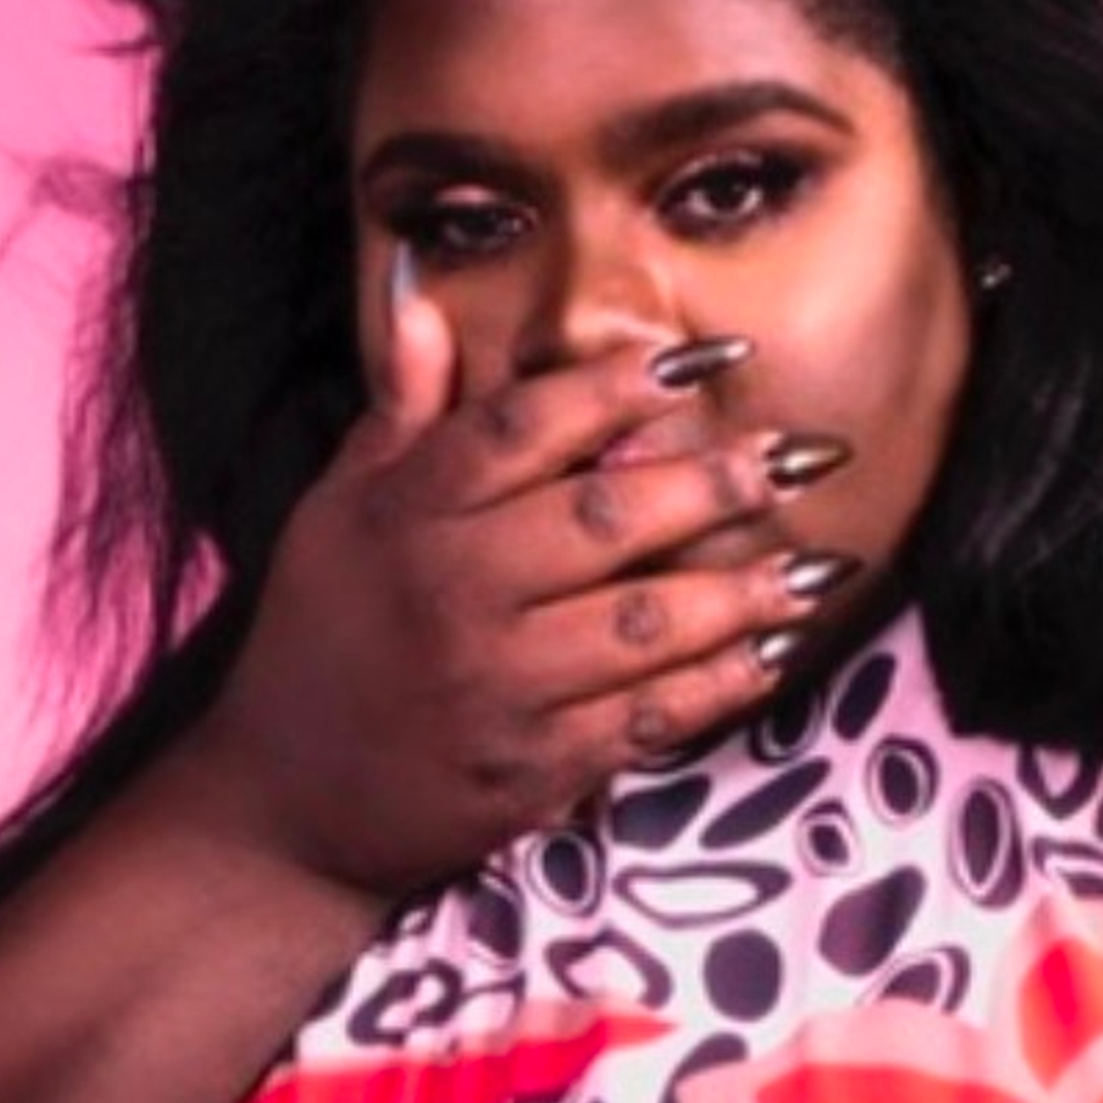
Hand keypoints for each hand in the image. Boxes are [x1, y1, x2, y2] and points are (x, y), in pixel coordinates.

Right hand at [189, 261, 859, 901]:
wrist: (282, 803)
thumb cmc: (320, 638)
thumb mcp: (338, 512)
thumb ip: (400, 412)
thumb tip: (425, 298)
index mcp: (407, 516)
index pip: (526, 426)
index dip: (623, 383)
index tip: (708, 356)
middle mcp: (453, 594)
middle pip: (607, 518)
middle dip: (719, 482)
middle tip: (805, 455)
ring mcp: (496, 687)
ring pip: (644, 624)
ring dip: (744, 592)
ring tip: (820, 564)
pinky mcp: (529, 770)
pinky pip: (645, 717)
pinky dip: (716, 686)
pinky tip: (772, 653)